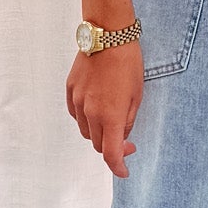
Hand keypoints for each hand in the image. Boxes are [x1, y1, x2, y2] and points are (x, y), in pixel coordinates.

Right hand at [67, 42, 142, 178]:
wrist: (107, 36)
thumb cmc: (128, 63)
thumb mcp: (137, 95)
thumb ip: (128, 120)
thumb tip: (121, 135)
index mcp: (110, 116)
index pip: (110, 153)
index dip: (118, 167)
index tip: (124, 171)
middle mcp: (90, 112)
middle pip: (97, 144)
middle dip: (111, 147)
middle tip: (126, 140)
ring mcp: (77, 101)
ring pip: (85, 130)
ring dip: (98, 132)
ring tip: (112, 118)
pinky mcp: (70, 90)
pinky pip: (76, 114)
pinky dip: (86, 118)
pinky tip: (97, 108)